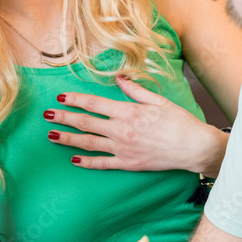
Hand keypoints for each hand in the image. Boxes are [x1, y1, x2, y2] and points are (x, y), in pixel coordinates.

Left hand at [47, 76, 226, 174]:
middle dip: (64, 118)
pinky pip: (103, 163)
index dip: (76, 99)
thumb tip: (119, 78)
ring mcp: (123, 149)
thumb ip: (135, 90)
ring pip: (88, 143)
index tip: (61, 96)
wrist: (194, 147)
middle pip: (86, 123)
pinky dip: (87, 162)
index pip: (95, 103)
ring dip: (68, 139)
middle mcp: (122, 130)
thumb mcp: (159, 100)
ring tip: (51, 136)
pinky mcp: (128, 164)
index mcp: (128, 112)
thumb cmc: (180, 122)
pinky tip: (74, 159)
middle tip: (47, 115)